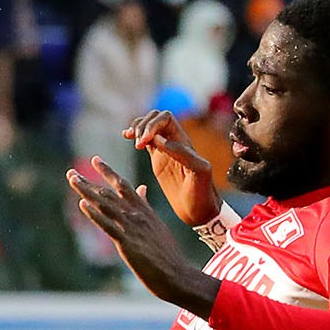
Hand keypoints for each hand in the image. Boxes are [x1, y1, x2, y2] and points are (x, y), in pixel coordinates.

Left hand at [67, 159, 218, 317]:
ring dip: (86, 191)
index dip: (108, 172)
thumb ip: (145, 206)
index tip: (95, 160)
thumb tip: (141, 189)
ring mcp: (132, 227)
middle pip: (110, 192)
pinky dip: (94, 214)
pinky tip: (82, 204)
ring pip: (106, 205)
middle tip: (70, 172)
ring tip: (72, 179)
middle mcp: (137, 215)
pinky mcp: (127, 243)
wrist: (177, 274)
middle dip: (89, 181)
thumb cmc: (166, 254)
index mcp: (143, 210)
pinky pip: (108, 226)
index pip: (123, 185)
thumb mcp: (157, 224)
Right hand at [121, 110, 218, 225]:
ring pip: (149, 127)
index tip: (143, 142)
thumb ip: (182, 153)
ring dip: (137, 128)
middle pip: (156, 118)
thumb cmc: (202, 194)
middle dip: (143, 125)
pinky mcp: (158, 161)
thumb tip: (159, 140)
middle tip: (137, 145)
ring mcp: (166, 151)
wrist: (199, 211)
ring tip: (131, 139)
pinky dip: (135, 135)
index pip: (166, 118)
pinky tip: (127, 138)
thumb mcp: (198, 173)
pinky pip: (146, 140)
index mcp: (184, 143)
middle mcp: (175, 143)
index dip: (152, 125)